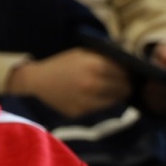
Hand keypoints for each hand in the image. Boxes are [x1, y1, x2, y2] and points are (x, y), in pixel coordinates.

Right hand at [6, 48, 130, 117]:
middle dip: (124, 85)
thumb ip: (105, 56)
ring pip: (114, 101)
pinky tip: (94, 97)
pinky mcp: (80, 112)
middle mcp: (93, 84)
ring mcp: (86, 100)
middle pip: (123, 88)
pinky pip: (100, 109)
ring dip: (115, 96)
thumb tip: (129, 58)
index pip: (125, 73)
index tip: (126, 73)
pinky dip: (100, 103)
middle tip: (122, 83)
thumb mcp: (83, 53)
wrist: (36, 81)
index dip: (127, 72)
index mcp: (95, 66)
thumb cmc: (61, 64)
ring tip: (110, 91)